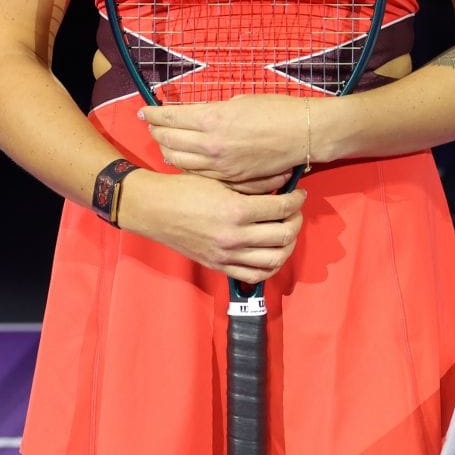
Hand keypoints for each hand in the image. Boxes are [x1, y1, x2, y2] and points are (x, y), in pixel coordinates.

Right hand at [119, 169, 305, 285]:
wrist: (155, 209)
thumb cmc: (186, 189)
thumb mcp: (221, 179)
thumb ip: (255, 183)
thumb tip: (286, 180)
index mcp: (236, 210)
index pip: (282, 208)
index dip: (297, 200)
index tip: (299, 194)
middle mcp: (234, 237)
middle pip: (284, 234)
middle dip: (297, 220)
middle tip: (295, 211)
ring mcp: (227, 255)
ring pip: (275, 259)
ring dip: (288, 244)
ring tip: (287, 231)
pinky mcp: (219, 266)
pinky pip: (255, 275)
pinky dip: (271, 266)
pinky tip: (273, 252)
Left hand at [141, 94, 313, 194]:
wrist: (303, 134)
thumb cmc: (277, 111)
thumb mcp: (239, 102)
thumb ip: (211, 111)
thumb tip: (192, 115)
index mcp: (213, 120)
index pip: (169, 118)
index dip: (153, 114)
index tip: (144, 112)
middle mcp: (211, 145)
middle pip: (168, 141)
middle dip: (156, 132)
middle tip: (152, 126)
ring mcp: (220, 165)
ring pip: (179, 161)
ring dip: (168, 149)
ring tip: (165, 142)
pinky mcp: (230, 178)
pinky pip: (198, 174)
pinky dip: (187, 165)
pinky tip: (186, 158)